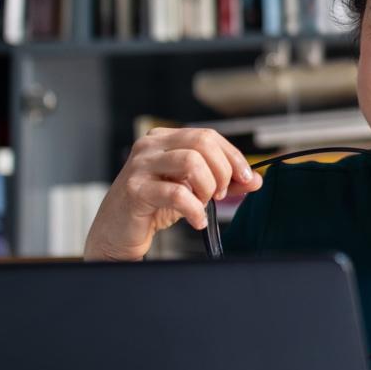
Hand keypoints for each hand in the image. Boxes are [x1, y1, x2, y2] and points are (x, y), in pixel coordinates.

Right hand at [84, 127, 262, 260]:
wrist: (116, 233)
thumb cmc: (151, 208)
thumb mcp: (191, 191)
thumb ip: (222, 183)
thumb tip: (254, 179)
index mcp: (164, 139)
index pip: (208, 136)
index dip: (233, 156)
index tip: (245, 177)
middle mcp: (150, 147)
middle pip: (202, 143)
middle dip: (222, 170)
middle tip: (221, 194)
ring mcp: (140, 167)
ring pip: (191, 161)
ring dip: (207, 186)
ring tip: (203, 203)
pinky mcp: (135, 191)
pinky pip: (177, 194)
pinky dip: (194, 210)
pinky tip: (196, 219)